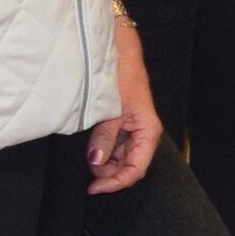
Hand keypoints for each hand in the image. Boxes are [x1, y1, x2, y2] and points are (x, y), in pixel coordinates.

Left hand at [89, 18, 162, 194]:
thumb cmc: (121, 73)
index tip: (94, 188)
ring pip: (119, 157)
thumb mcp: (111, 109)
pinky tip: (90, 145)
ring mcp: (131, 127)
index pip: (135, 169)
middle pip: (128, 166)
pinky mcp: (121, 121)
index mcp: (147, 131)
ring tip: (87, 156)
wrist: (117, 47)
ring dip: (103, 162)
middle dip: (108, 173)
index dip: (115, 182)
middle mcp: (142, 132)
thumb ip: (105, 138)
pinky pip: (113, 144)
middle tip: (86, 174)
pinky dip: (101, 148)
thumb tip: (96, 162)